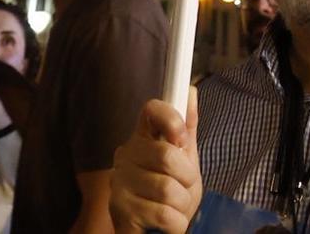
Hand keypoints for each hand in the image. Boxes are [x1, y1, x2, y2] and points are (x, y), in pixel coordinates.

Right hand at [109, 90, 200, 233]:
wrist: (153, 232)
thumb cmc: (169, 195)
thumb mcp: (184, 161)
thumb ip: (186, 129)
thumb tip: (190, 91)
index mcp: (141, 138)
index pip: (152, 110)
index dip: (172, 119)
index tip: (182, 140)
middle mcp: (125, 156)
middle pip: (167, 155)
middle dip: (186, 178)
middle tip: (182, 188)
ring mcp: (119, 183)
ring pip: (168, 189)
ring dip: (182, 205)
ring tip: (173, 208)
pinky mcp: (120, 211)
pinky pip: (164, 215)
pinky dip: (176, 224)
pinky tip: (167, 224)